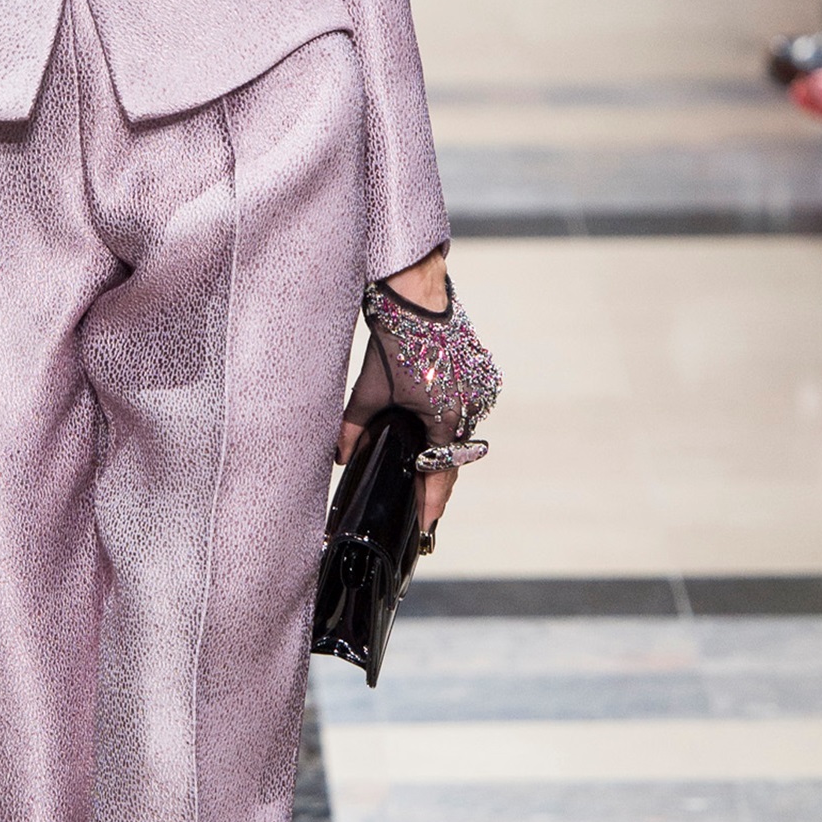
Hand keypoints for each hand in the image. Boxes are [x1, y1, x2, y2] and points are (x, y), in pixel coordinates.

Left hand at [338, 254, 498, 544]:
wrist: (417, 295)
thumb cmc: (396, 339)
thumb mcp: (369, 388)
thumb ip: (355, 427)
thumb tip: (340, 457)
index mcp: (446, 416)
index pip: (440, 472)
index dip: (431, 502)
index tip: (425, 526)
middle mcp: (471, 406)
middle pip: (454, 458)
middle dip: (437, 481)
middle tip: (423, 507)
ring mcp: (480, 389)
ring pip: (462, 434)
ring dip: (445, 452)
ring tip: (426, 474)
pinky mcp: (481, 374)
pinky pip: (468, 412)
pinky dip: (452, 427)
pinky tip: (435, 434)